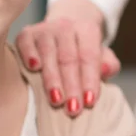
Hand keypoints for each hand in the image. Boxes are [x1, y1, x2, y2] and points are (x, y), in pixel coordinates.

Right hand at [15, 0, 120, 116]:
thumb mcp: (101, 56)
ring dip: (52, 79)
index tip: (89, 102)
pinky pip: (26, 43)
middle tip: (73, 109)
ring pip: (48, 53)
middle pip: (68, 57)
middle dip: (71, 85)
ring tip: (56, 100)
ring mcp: (44, 28)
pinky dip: (29, 55)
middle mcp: (65, 26)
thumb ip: (109, 64)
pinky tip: (33, 69)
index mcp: (86, 29)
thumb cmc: (82, 51)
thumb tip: (105, 70)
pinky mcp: (26, 33)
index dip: (89, 80)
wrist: (62, 30)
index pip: (89, 56)